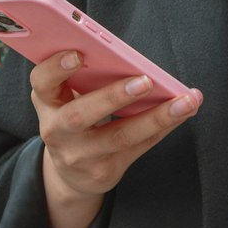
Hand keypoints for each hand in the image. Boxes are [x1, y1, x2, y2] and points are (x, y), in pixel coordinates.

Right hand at [30, 50, 202, 198]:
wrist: (71, 172)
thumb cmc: (75, 117)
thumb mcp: (67, 97)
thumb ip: (85, 76)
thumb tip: (125, 56)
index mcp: (47, 102)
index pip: (41, 83)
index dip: (55, 68)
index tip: (77, 54)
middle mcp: (57, 131)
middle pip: (79, 115)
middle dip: (114, 97)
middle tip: (146, 80)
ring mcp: (80, 155)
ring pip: (120, 136)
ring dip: (157, 117)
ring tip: (186, 100)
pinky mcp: (105, 171)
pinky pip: (140, 146)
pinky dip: (165, 126)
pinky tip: (184, 110)